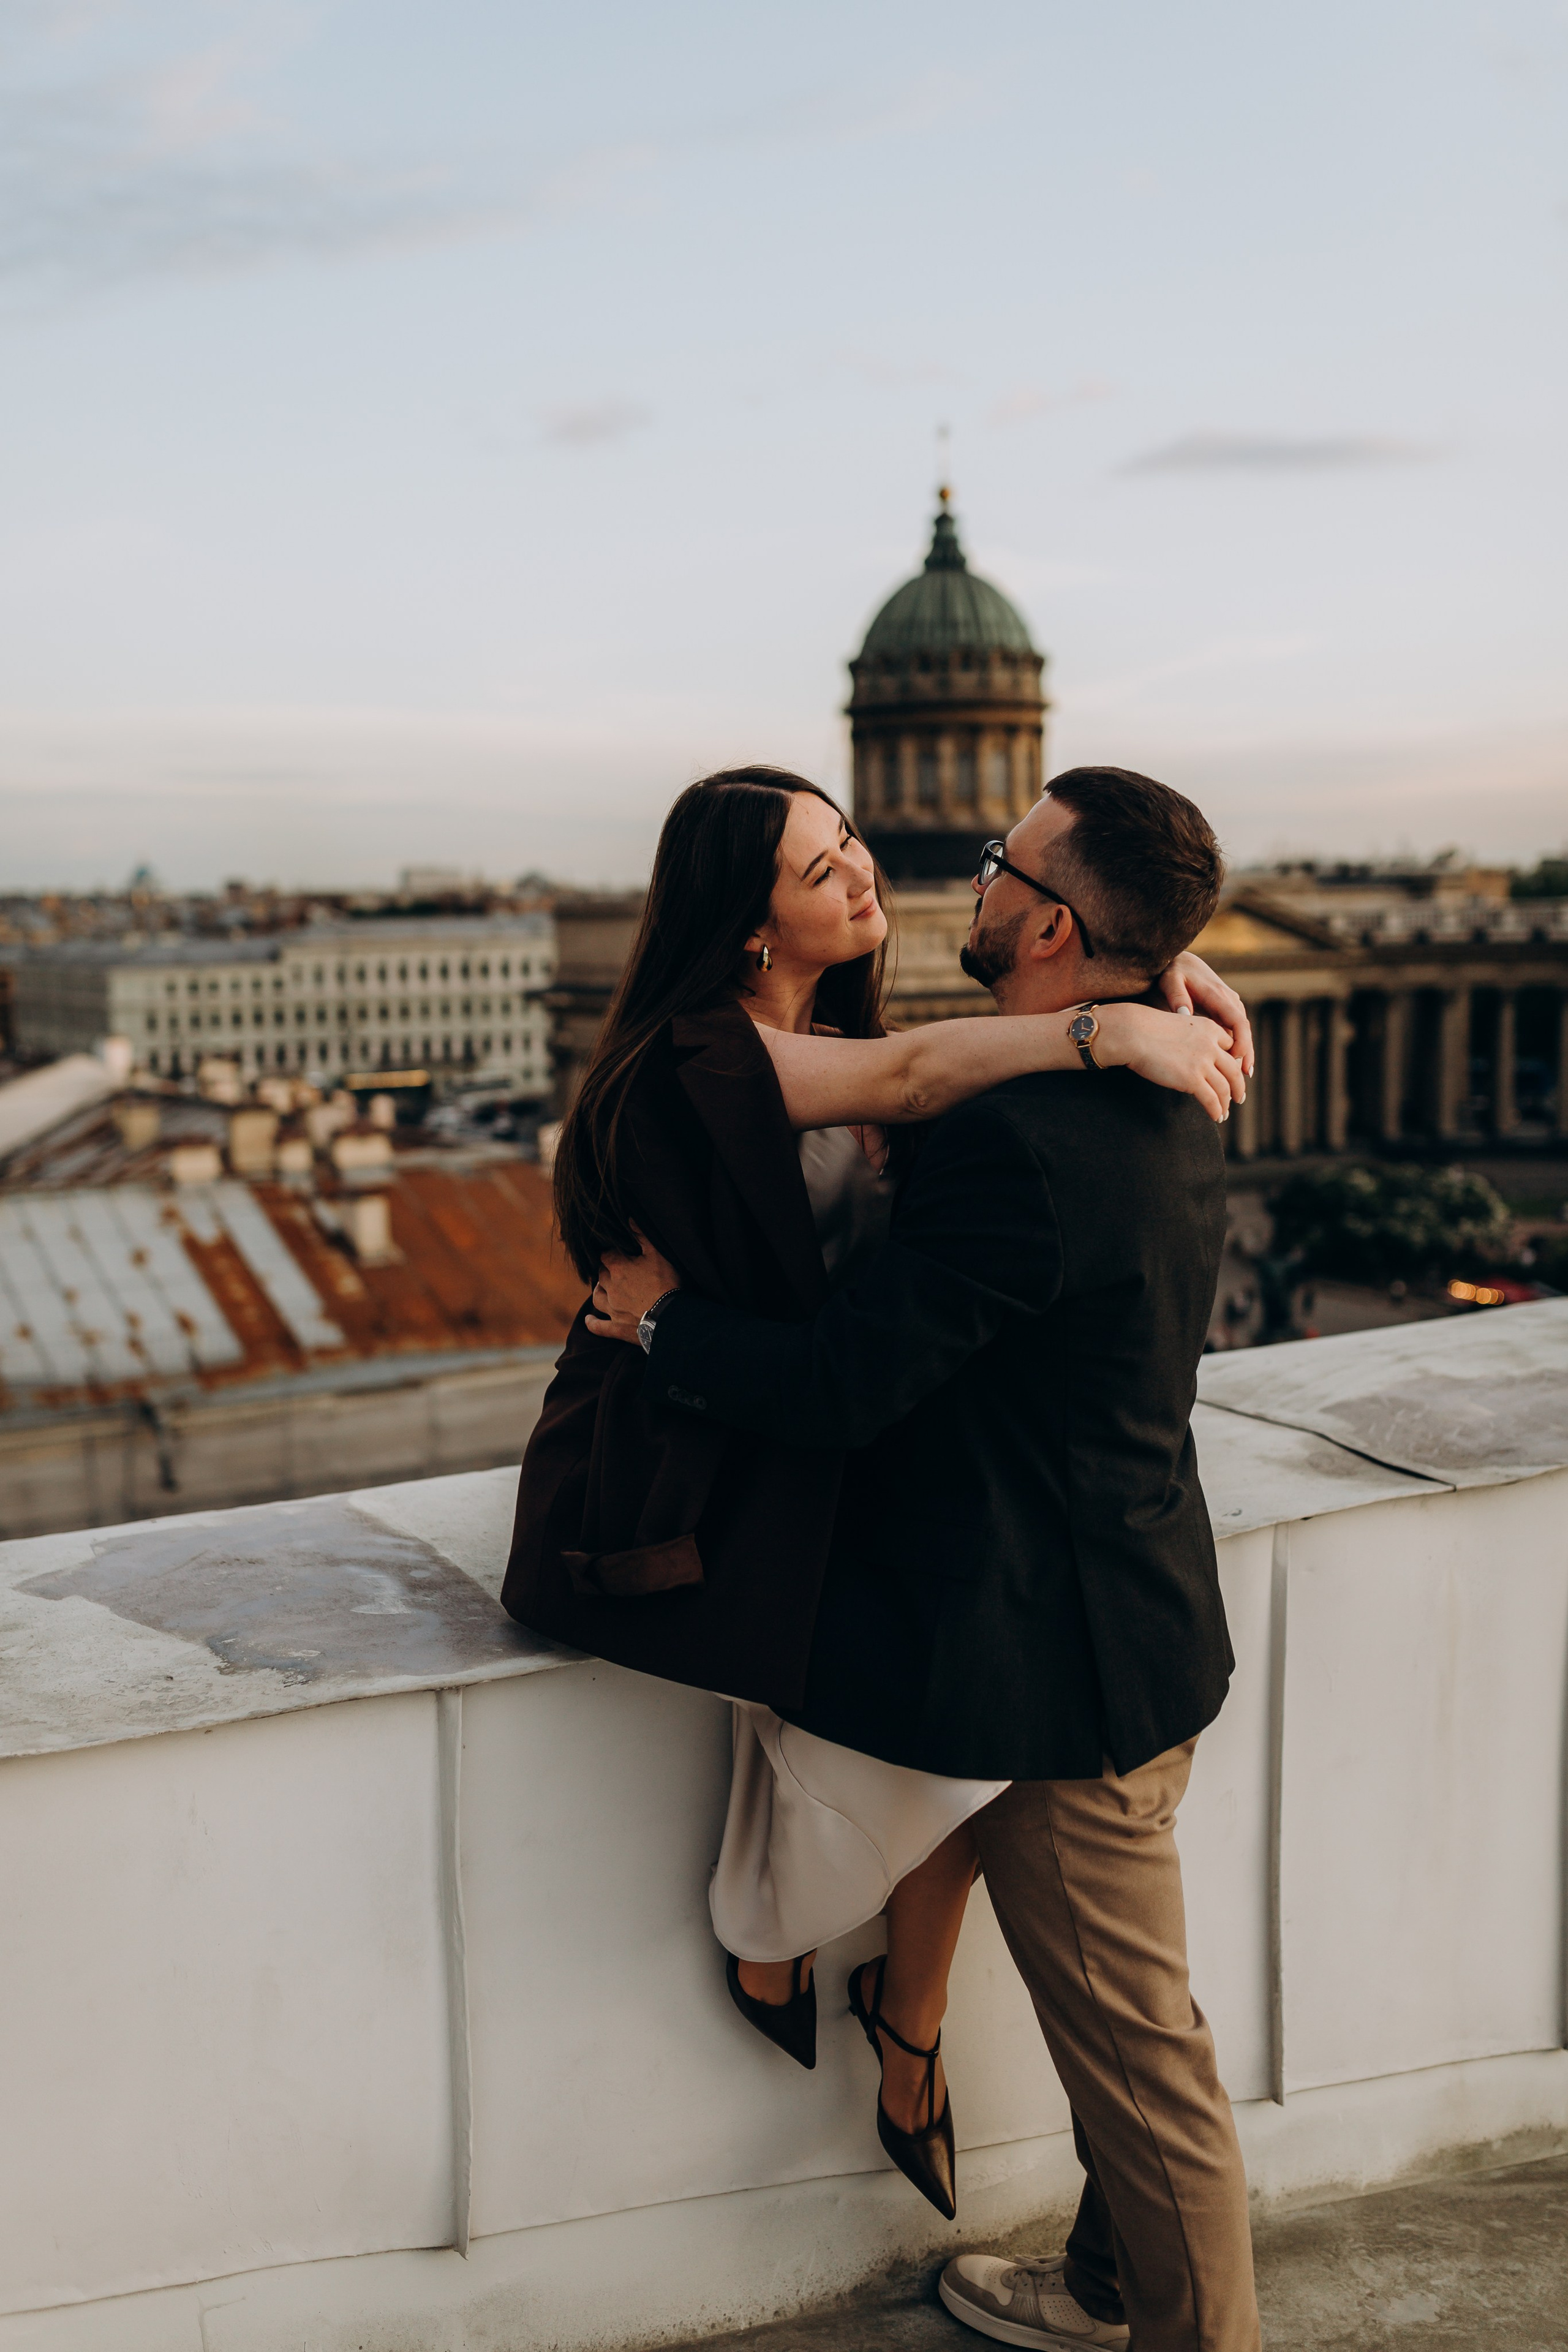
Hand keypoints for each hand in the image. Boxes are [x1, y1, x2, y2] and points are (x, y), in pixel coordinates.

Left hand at [584, 1233, 682, 1345]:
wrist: (671, 1317)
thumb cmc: (666, 1282)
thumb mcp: (658, 1254)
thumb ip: (642, 1235)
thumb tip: (628, 1218)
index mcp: (618, 1268)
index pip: (606, 1255)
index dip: (611, 1253)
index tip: (619, 1252)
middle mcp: (610, 1288)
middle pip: (601, 1275)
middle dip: (606, 1270)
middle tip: (616, 1269)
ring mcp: (612, 1310)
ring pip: (597, 1297)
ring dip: (598, 1291)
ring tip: (602, 1288)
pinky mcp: (617, 1328)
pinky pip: (599, 1327)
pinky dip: (593, 1323)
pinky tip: (588, 1321)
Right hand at [1098, 1003, 1244, 1123]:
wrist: (1133, 1033)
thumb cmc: (1146, 1029)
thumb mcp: (1178, 1025)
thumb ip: (1191, 1037)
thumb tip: (1190, 1054)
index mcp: (1209, 1028)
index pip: (1231, 1047)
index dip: (1234, 1062)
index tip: (1233, 1073)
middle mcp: (1211, 1045)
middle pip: (1234, 1069)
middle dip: (1238, 1086)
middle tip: (1238, 1097)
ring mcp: (1203, 1062)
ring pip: (1225, 1087)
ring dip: (1227, 1102)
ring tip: (1225, 1112)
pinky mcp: (1192, 1079)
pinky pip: (1211, 1099)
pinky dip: (1216, 1110)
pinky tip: (1216, 1116)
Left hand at [1156, 952, 1253, 1077]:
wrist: (1178, 961)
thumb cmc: (1172, 972)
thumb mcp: (1171, 981)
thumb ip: (1177, 996)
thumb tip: (1185, 1013)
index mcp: (1218, 995)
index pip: (1237, 1020)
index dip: (1241, 1041)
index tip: (1235, 1059)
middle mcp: (1228, 1000)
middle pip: (1243, 1031)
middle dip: (1246, 1054)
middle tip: (1243, 1079)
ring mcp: (1228, 1005)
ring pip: (1241, 1033)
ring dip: (1243, 1054)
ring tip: (1241, 1080)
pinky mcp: (1224, 1010)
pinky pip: (1234, 1031)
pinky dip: (1236, 1048)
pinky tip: (1233, 1067)